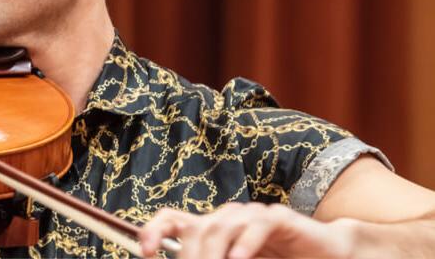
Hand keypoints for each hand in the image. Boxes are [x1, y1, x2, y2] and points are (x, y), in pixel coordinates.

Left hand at [138, 203, 356, 258]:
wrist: (324, 256)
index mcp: (212, 229)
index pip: (173, 220)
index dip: (154, 231)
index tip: (146, 253)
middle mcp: (228, 217)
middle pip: (197, 228)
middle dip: (191, 257)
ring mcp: (253, 215)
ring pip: (223, 227)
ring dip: (214, 256)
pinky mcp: (279, 219)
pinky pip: (257, 226)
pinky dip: (246, 244)